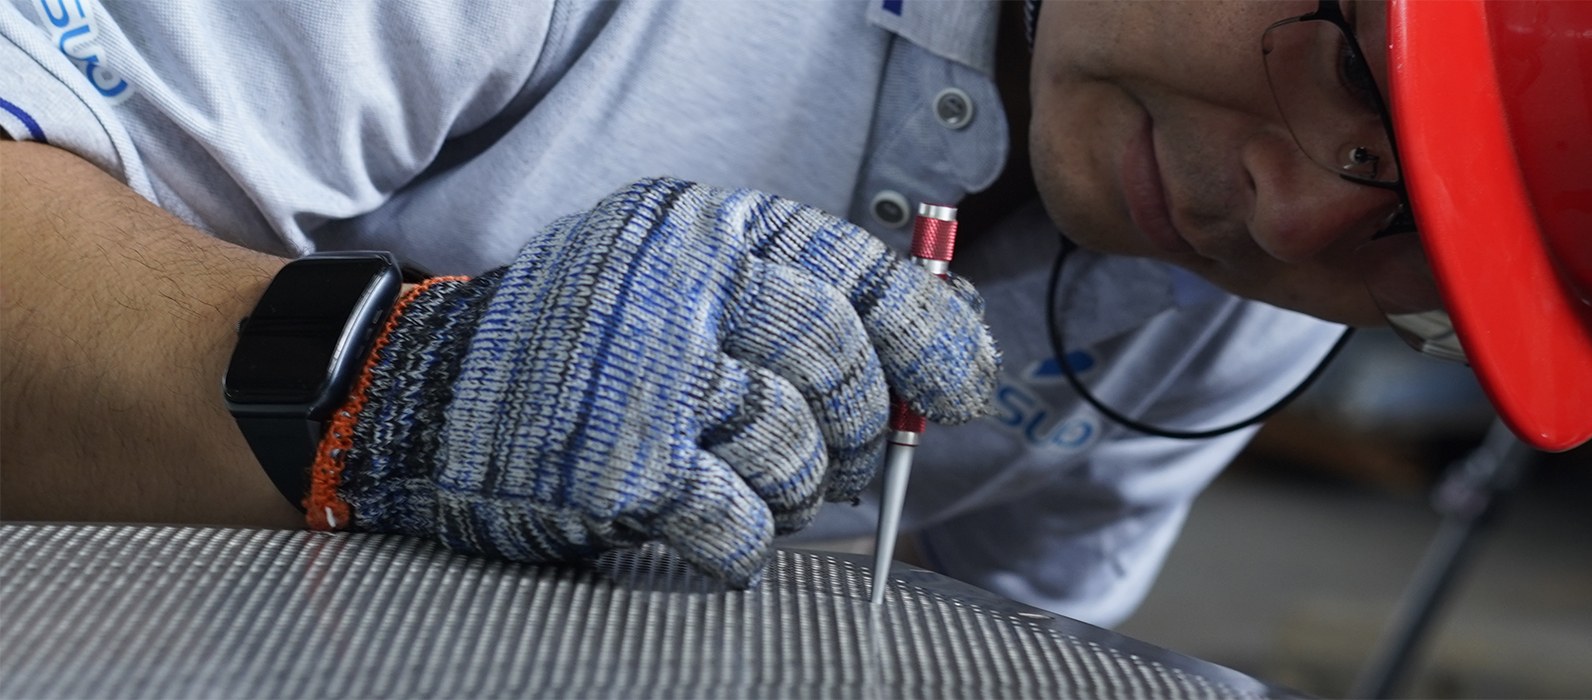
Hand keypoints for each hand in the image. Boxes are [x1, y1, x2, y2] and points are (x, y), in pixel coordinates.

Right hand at [306, 178, 998, 585]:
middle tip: (845, 457)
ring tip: (747, 481)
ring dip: (792, 491)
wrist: (420, 394)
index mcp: (713, 230)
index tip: (958, 390)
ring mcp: (652, 379)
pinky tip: (706, 524)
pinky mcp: (622, 469)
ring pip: (799, 457)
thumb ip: (799, 295)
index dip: (935, 341)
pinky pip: (741, 529)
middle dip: (864, 433)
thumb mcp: (683, 274)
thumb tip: (945, 346)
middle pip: (844, 372)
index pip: (870, 277)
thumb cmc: (583, 344)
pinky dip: (740, 544)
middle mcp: (686, 289)